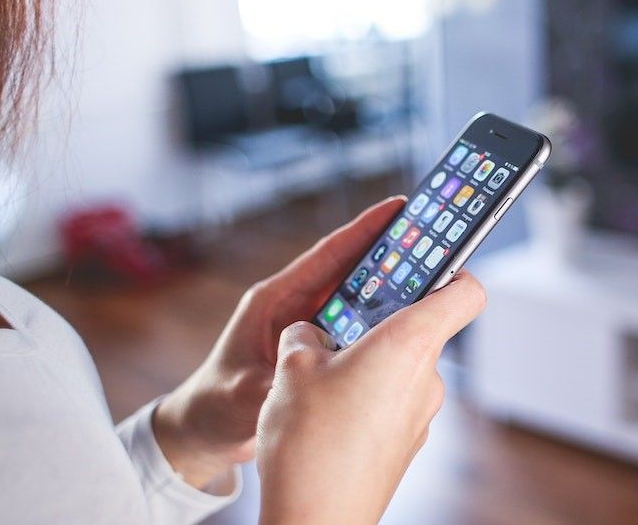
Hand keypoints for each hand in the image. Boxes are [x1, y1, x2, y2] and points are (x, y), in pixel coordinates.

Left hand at [153, 197, 406, 487]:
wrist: (204, 430)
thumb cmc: (214, 405)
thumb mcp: (243, 394)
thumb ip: (276, 383)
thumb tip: (309, 379)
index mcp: (274, 300)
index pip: (326, 255)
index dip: (362, 230)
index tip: (398, 207)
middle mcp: (294, 306)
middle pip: (350, 270)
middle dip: (389, 254)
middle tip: (432, 239)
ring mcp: (307, 326)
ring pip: (357, 298)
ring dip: (390, 288)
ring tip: (433, 277)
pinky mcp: (316, 348)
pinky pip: (355, 327)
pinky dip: (380, 323)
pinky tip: (409, 325)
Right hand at [255, 270, 486, 524]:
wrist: (316, 520)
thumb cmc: (310, 444)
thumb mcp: (291, 369)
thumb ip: (305, 335)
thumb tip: (310, 333)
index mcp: (409, 344)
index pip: (466, 291)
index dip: (453, 269)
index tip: (428, 260)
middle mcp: (427, 377)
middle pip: (421, 328)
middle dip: (380, 321)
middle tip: (339, 321)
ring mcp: (421, 414)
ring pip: (401, 367)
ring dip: (367, 361)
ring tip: (320, 374)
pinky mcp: (407, 443)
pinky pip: (391, 402)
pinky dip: (366, 396)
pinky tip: (327, 412)